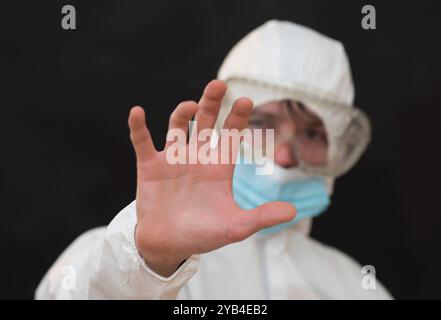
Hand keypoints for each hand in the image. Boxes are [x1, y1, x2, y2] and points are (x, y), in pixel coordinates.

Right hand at [128, 80, 295, 276]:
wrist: (168, 245)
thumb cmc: (203, 235)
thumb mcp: (235, 227)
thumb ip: (261, 217)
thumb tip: (293, 211)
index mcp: (219, 167)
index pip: (231, 136)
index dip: (238, 118)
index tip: (246, 101)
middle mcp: (197, 157)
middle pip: (206, 122)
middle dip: (211, 103)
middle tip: (218, 85)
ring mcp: (173, 159)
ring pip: (178, 126)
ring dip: (182, 112)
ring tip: (191, 107)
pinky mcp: (149, 166)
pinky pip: (142, 141)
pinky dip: (138, 127)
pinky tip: (138, 112)